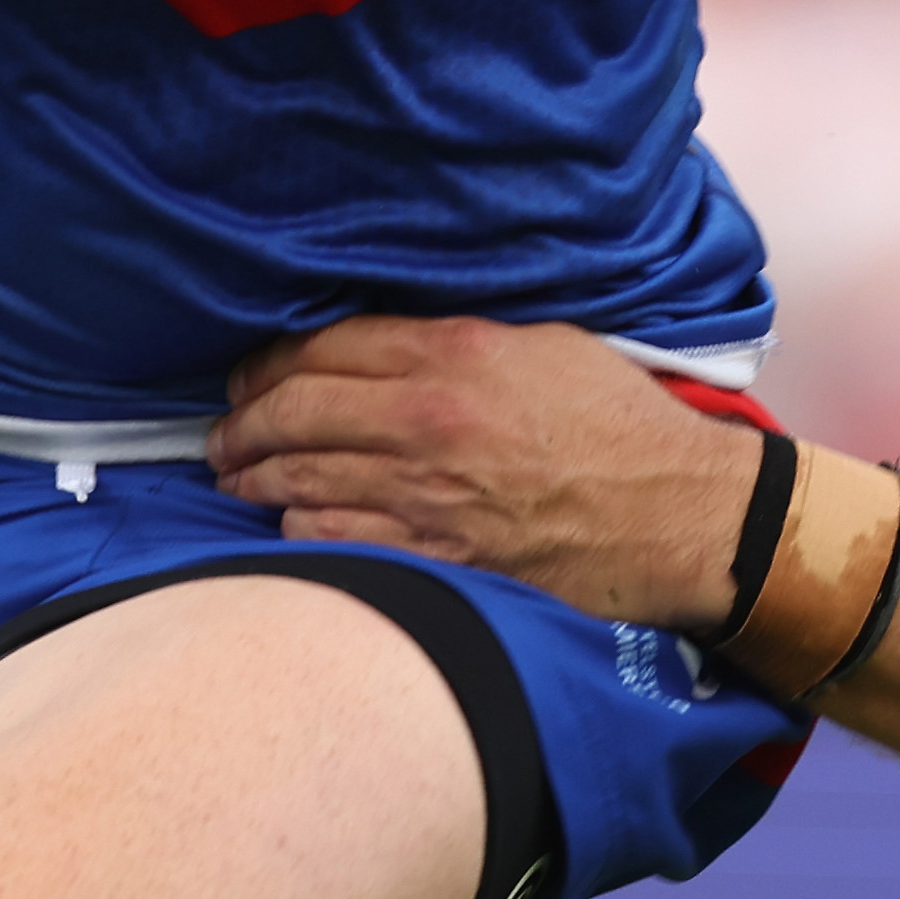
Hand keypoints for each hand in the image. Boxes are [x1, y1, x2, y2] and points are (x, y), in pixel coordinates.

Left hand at [210, 317, 754, 630]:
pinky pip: (333, 538)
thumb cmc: (618, 424)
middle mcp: (430, 422)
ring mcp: (427, 497)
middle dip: (243, 420)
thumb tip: (383, 341)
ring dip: (254, 476)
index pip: (324, 344)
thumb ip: (457, 338)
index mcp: (456, 354)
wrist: (676, 515)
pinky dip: (299, 526)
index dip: (270, 360)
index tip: (250, 373)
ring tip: (238, 474)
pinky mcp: (436, 559)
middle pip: (295, 410)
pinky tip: (293, 519)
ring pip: (299, 478)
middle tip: (224, 429)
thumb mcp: (544, 344)